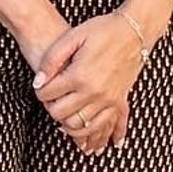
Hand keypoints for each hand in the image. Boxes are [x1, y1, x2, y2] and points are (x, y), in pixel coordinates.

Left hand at [33, 12, 147, 155]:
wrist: (134, 31)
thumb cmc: (102, 30)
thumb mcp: (72, 37)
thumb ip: (51, 60)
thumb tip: (38, 82)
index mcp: (79, 75)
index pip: (48, 95)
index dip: (39, 92)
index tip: (40, 87)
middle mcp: (94, 92)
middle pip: (61, 114)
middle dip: (50, 108)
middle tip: (50, 99)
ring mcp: (108, 99)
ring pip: (80, 125)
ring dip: (67, 124)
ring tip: (62, 114)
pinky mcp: (119, 101)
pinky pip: (105, 126)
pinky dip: (95, 135)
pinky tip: (90, 140)